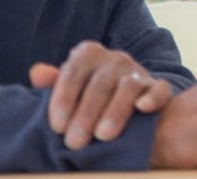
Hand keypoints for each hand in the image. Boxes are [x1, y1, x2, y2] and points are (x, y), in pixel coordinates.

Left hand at [29, 40, 173, 149]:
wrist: (124, 96)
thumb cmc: (87, 93)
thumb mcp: (69, 86)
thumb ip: (53, 82)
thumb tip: (36, 73)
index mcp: (88, 54)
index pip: (72, 74)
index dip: (63, 100)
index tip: (57, 127)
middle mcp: (114, 58)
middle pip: (99, 85)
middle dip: (85, 115)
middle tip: (74, 142)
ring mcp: (138, 71)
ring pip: (128, 87)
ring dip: (114, 112)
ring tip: (103, 136)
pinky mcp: (158, 86)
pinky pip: (160, 89)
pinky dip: (153, 98)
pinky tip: (142, 109)